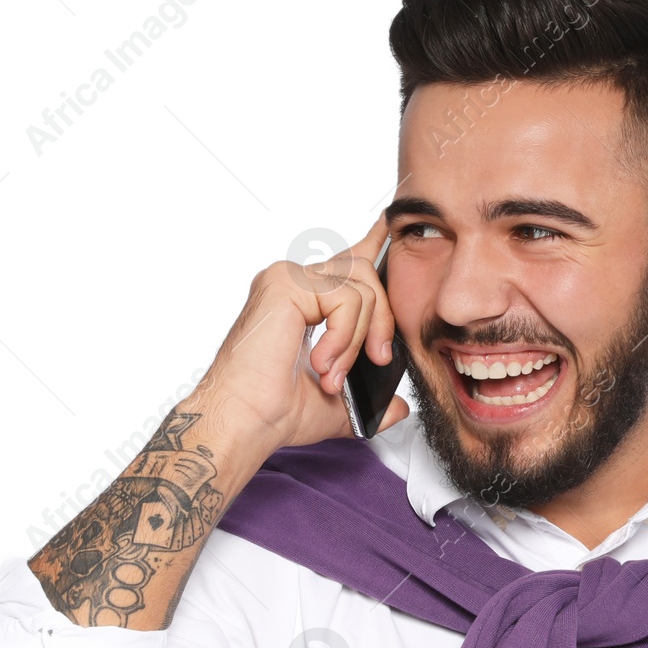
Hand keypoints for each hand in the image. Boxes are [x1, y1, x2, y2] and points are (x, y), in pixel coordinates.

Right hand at [180, 216, 410, 478]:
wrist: (246, 421)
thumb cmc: (275, 412)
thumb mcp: (339, 403)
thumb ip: (371, 397)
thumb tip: (401, 407)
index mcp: (304, 300)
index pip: (347, 262)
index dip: (373, 244)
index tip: (388, 226)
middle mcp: (293, 283)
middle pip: (364, 273)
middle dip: (382, 320)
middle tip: (377, 360)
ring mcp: (287, 279)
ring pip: (360, 288)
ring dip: (357, 339)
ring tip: (332, 374)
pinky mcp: (286, 284)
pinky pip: (345, 299)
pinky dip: (343, 338)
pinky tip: (322, 363)